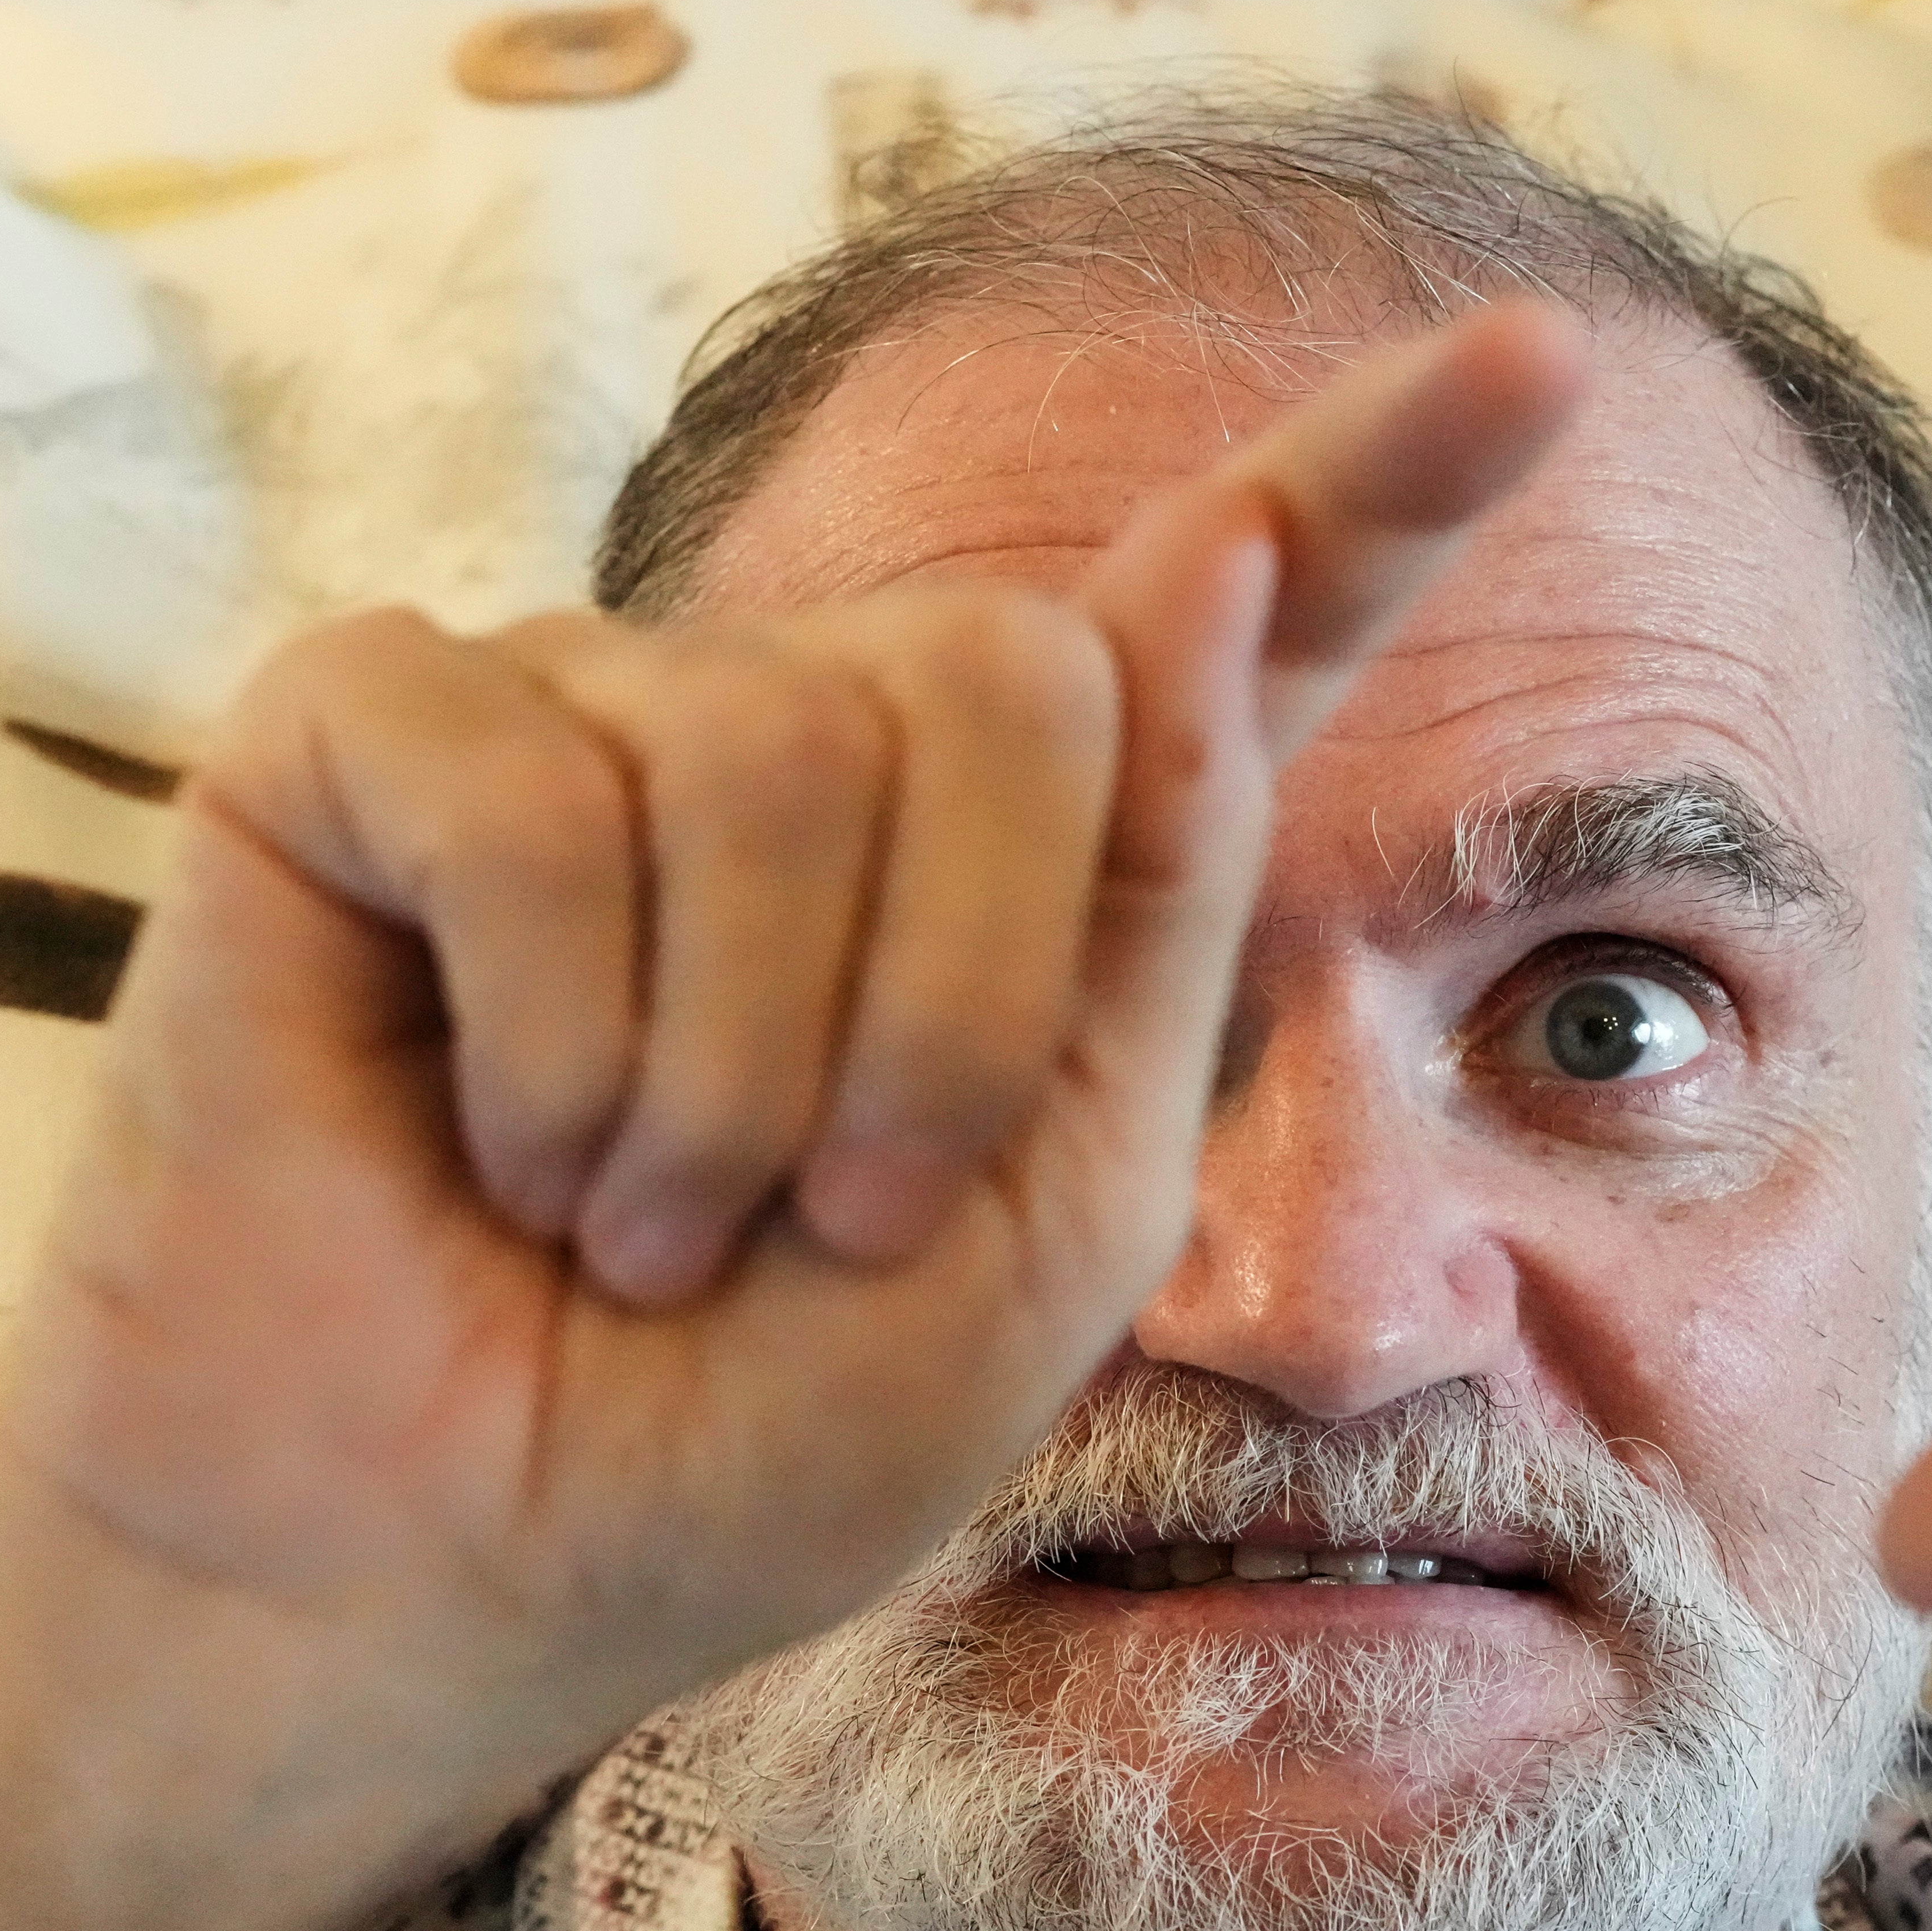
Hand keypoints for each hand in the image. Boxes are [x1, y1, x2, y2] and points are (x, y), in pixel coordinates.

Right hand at [0, 302, 1589, 1930]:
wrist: (471, 1568)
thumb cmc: (757, 1419)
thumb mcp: (1063, 1207)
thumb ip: (1157, 895)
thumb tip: (1202, 551)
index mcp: (1022, 846)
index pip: (1231, 605)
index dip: (1388, 475)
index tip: (1553, 362)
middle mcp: (824, 726)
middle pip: (1017, 676)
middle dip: (948, 1016)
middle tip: (828, 1216)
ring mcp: (598, 707)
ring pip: (768, 745)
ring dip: (729, 1078)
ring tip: (640, 1222)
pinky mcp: (377, 733)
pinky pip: (526, 786)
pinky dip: (548, 1036)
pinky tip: (499, 1152)